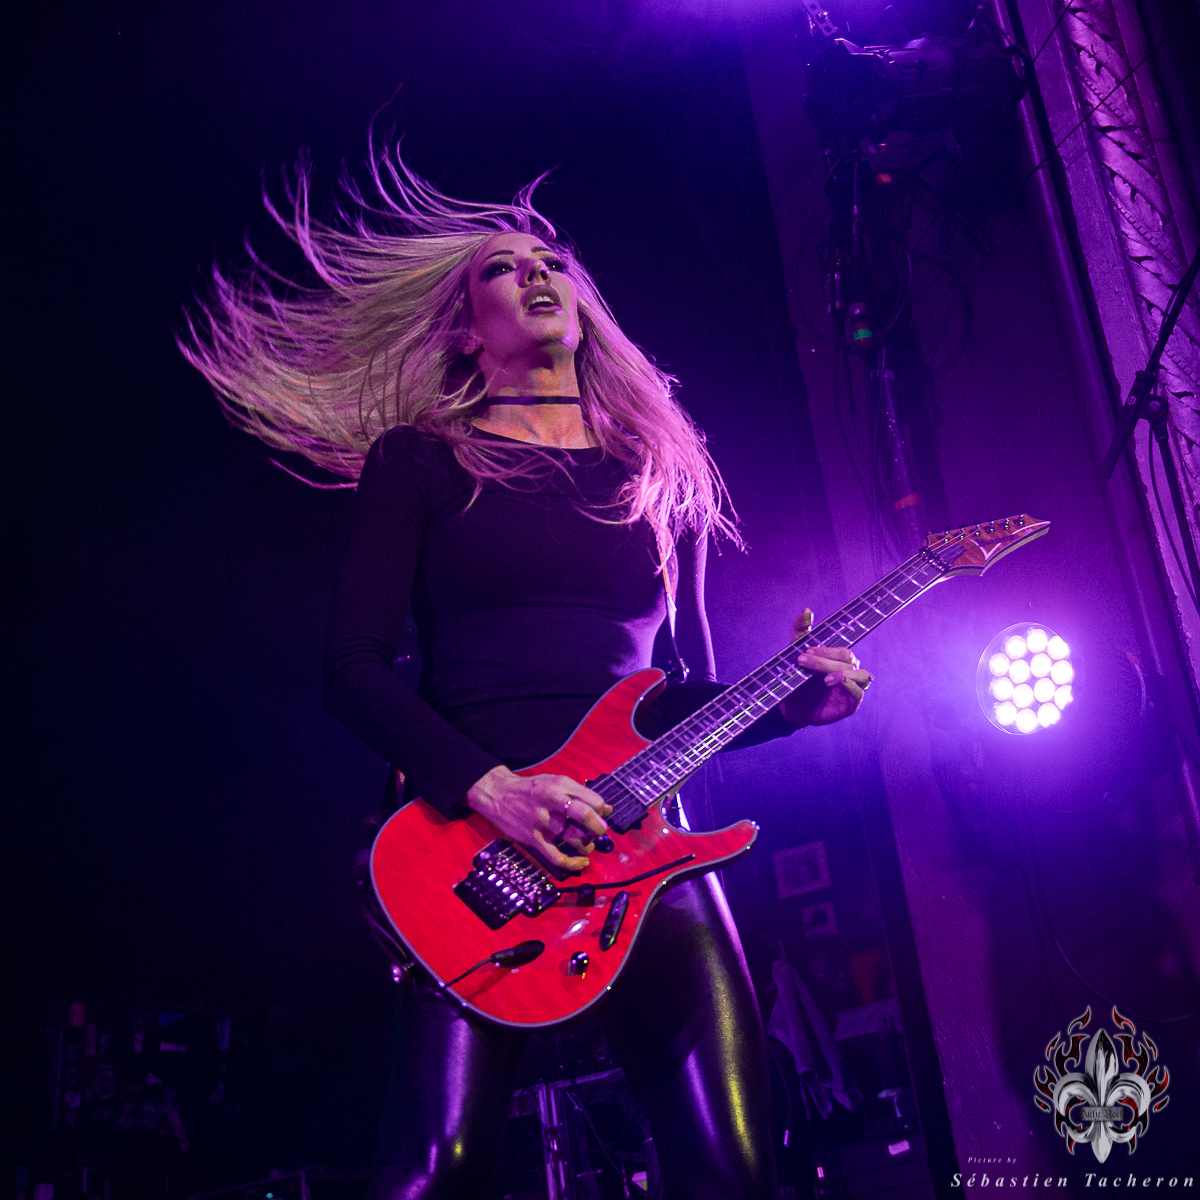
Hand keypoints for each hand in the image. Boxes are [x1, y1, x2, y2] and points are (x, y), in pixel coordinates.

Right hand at [465, 765, 611, 871]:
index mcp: (560, 785)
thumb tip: (607, 809)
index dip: (602, 810)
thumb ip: (581, 794)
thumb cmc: (533, 789)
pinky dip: (573, 863)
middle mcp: (551, 801)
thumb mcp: (556, 783)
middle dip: (598, 827)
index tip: (602, 815)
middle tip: (600, 832)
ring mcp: (542, 821)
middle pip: (584, 815)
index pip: (592, 799)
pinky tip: (581, 863)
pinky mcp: (533, 838)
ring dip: (587, 845)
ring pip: (574, 837)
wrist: (499, 794)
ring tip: (587, 845)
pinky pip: (557, 856)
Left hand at [780, 607, 872, 727]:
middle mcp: (851, 671)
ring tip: (823, 678)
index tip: (805, 650)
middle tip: (802, 661)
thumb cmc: (796, 676)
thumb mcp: (794, 650)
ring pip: (861, 675)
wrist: (790, 706)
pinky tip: (832, 682)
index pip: (842, 650)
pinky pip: (858, 693)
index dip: (826, 650)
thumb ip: (800, 629)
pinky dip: (849, 685)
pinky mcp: (851, 704)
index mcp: (841, 658)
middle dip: (824, 661)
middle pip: (848, 660)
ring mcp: (853, 688)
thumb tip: (807, 610)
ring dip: (841, 672)